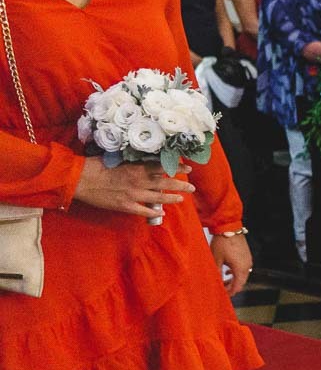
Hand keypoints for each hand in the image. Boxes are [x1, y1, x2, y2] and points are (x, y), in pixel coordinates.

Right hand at [73, 158, 194, 217]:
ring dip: (172, 198)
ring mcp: (133, 195)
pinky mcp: (125, 206)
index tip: (188, 168)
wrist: (80, 179)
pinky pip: (144, 210)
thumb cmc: (96, 165)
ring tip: (182, 198)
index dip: (176, 168)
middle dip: (181, 185)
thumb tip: (143, 157)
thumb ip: (132, 160)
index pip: (162, 167)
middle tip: (192, 186)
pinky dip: (154, 212)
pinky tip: (161, 213)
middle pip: (165, 183)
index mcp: (137, 168)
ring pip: (158, 198)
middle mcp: (139, 182)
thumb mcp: (116, 158)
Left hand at [210, 233, 251, 296]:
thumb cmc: (222, 243)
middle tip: (221, 289)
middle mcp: (247, 266)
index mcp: (241, 269)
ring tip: (223, 280)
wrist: (229, 228)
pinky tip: (228, 270)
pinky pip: (243, 268)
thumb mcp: (216, 260)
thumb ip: (217, 273)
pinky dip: (236, 272)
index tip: (222, 295)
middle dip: (231, 286)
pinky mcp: (247, 255)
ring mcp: (248, 260)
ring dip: (233, 279)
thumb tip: (215, 283)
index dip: (230, 292)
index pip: (237, 286)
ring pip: (242, 275)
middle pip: (241, 282)